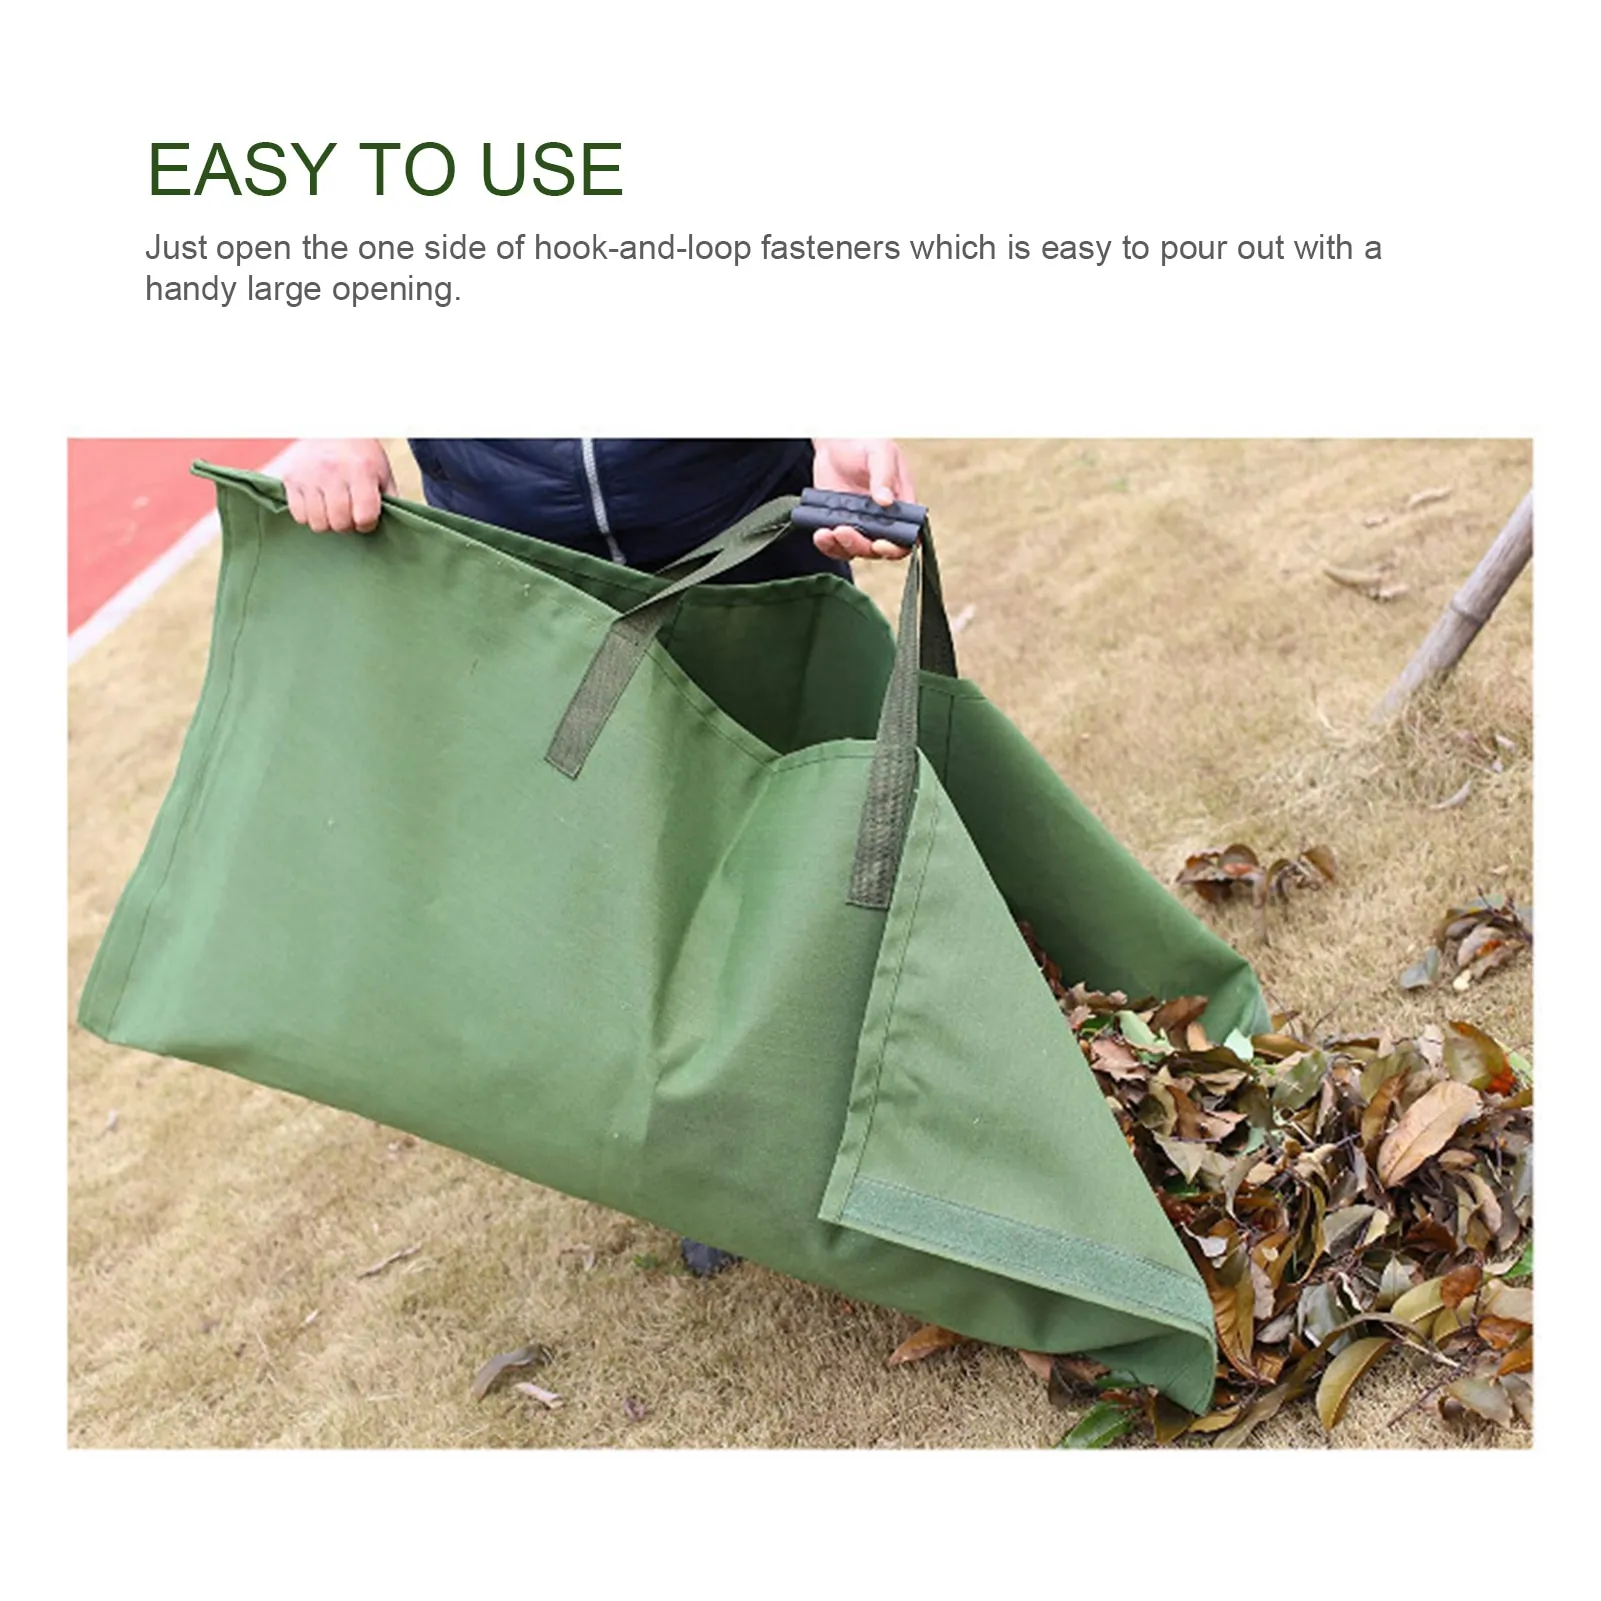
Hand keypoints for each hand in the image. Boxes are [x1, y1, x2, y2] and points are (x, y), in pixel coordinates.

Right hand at [280, 438, 396, 532]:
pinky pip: (298, 515)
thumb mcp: (382, 471)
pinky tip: (317, 504)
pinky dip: (308, 515)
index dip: (367, 523)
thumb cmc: (360, 453)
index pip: (364, 517)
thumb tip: (397, 525)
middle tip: (348, 513)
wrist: (331, 426)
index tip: (366, 517)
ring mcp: (308, 475)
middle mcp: (332, 472)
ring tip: (332, 509)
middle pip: (340, 523)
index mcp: (361, 470)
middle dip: (347, 524)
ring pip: (318, 523)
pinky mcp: (290, 478)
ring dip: (327, 522)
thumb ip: (389, 498)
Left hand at [811, 438, 916, 560]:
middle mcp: (882, 521)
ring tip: (826, 532)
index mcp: (901, 507)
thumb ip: (884, 475)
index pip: (906, 539)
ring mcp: (859, 524)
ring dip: (841, 546)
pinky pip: (834, 544)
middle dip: (860, 546)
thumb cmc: (865, 442)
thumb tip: (886, 501)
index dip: (895, 548)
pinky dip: (826, 544)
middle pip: (877, 550)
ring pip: (854, 550)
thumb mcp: (880, 452)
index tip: (879, 543)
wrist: (836, 439)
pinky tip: (820, 534)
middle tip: (843, 530)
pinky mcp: (838, 523)